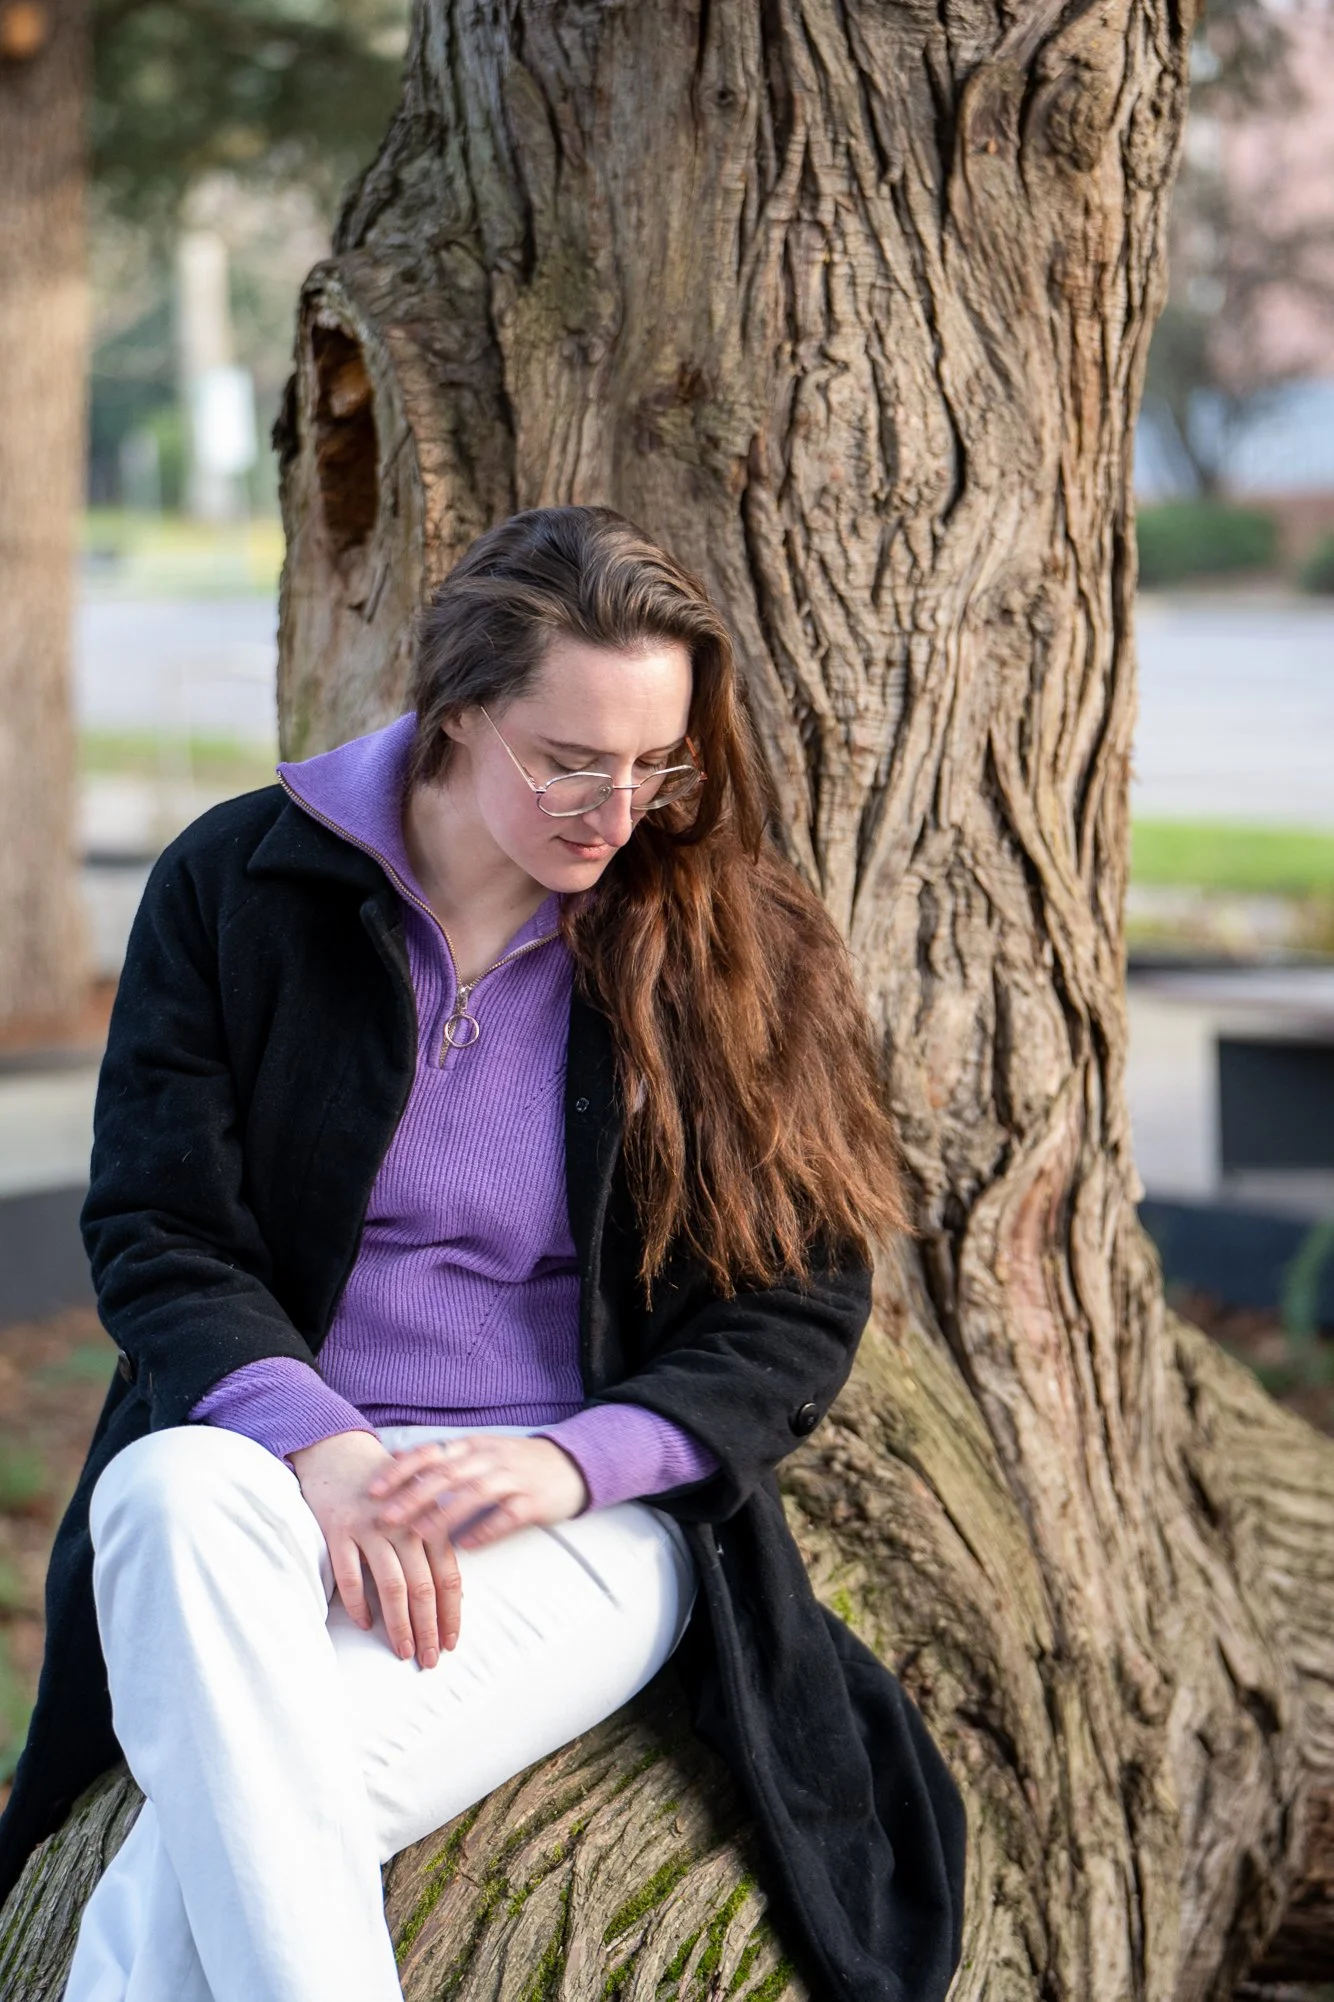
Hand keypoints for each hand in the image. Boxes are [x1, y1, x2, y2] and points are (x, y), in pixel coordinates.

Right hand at [288, 1430, 461, 1669]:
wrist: (339, 1451)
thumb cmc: (384, 1488)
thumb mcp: (415, 1511)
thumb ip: (431, 1546)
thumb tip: (451, 1597)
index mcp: (427, 1521)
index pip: (448, 1576)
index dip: (451, 1613)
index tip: (450, 1643)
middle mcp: (403, 1526)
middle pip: (423, 1586)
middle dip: (428, 1627)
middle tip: (429, 1660)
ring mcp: (370, 1529)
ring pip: (391, 1586)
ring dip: (399, 1624)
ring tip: (403, 1650)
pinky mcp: (338, 1531)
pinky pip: (350, 1576)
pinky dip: (358, 1604)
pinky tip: (364, 1624)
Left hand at [367, 1434, 588, 1549]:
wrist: (571, 1464)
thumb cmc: (516, 1462)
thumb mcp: (480, 1451)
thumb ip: (444, 1457)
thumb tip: (396, 1460)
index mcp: (473, 1446)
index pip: (431, 1453)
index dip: (400, 1470)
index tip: (372, 1489)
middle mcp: (490, 1457)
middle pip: (447, 1474)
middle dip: (413, 1495)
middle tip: (385, 1517)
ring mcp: (513, 1477)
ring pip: (474, 1493)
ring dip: (444, 1514)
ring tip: (418, 1534)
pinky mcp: (533, 1500)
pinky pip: (507, 1514)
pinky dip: (487, 1529)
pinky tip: (468, 1546)